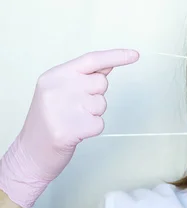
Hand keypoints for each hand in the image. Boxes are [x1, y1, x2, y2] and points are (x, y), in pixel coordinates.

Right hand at [0, 49, 138, 207]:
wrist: (31, 152)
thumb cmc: (50, 119)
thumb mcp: (60, 90)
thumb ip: (84, 76)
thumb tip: (110, 64)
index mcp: (54, 75)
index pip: (91, 59)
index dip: (116, 56)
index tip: (135, 55)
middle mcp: (58, 88)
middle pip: (101, 83)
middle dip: (95, 95)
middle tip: (75, 107)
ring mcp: (64, 108)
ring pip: (102, 104)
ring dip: (93, 114)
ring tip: (72, 120)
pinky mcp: (73, 128)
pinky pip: (100, 123)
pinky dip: (92, 129)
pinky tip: (75, 132)